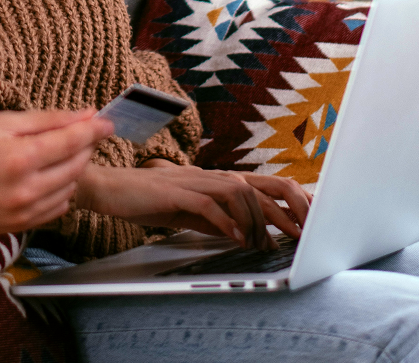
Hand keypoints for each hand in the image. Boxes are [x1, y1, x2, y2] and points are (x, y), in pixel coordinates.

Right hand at [0, 109, 112, 235]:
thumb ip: (45, 120)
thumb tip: (83, 115)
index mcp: (21, 158)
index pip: (74, 142)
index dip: (95, 130)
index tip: (107, 122)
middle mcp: (26, 190)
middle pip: (76, 166)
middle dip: (85, 147)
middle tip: (80, 134)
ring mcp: (23, 213)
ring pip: (69, 189)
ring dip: (73, 170)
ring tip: (59, 154)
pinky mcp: (17, 228)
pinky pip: (55, 210)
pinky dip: (60, 193)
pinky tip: (47, 179)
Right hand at [76, 164, 311, 250]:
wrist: (110, 188)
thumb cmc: (147, 199)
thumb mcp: (191, 211)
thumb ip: (217, 218)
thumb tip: (244, 233)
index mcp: (216, 179)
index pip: (263, 183)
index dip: (289, 198)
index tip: (307, 220)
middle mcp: (209, 175)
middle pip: (259, 184)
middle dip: (285, 208)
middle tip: (300, 233)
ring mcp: (193, 181)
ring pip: (238, 193)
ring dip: (256, 220)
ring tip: (263, 243)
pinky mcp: (176, 191)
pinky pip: (208, 205)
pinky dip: (226, 222)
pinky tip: (235, 239)